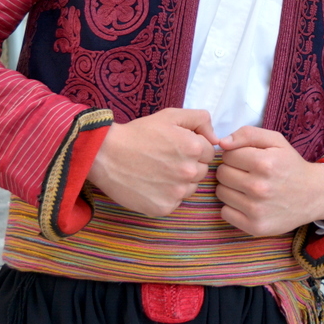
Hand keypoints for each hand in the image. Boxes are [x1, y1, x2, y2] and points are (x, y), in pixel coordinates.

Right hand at [87, 108, 217, 216]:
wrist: (106, 155)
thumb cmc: (139, 133)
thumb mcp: (171, 116)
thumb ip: (200, 119)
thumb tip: (217, 138)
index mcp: (193, 148)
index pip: (208, 152)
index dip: (193, 148)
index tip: (175, 146)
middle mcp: (188, 172)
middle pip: (201, 171)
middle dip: (188, 164)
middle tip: (166, 159)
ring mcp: (176, 192)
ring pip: (190, 188)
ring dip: (180, 181)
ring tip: (158, 171)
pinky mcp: (164, 208)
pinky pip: (175, 202)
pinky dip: (166, 195)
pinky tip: (152, 184)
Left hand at [215, 126, 323, 236]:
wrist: (314, 195)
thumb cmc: (291, 165)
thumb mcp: (276, 141)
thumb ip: (248, 134)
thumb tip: (222, 143)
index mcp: (264, 163)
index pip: (227, 155)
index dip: (236, 154)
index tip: (248, 159)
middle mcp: (259, 187)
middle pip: (222, 174)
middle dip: (232, 170)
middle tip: (248, 173)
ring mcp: (257, 210)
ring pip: (221, 193)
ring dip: (231, 188)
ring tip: (249, 187)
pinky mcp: (255, 227)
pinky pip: (225, 212)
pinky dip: (233, 207)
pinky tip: (248, 202)